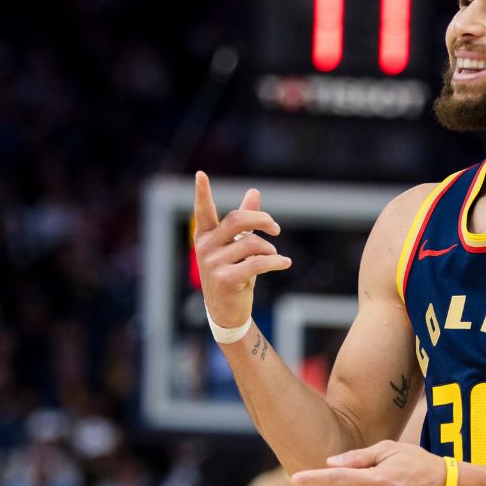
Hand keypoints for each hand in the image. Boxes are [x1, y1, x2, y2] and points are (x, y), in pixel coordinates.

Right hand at [193, 171, 287, 331]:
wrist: (228, 311)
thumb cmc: (233, 272)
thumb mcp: (237, 245)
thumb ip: (245, 219)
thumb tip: (254, 191)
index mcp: (205, 235)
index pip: (203, 211)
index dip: (201, 193)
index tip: (201, 174)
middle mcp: (205, 247)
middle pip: (238, 220)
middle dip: (262, 220)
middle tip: (275, 228)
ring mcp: (212, 264)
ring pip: (252, 243)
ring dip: (270, 248)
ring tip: (274, 255)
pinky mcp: (224, 279)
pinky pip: (257, 262)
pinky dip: (276, 261)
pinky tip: (285, 262)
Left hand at [291, 441, 446, 485]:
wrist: (445, 484)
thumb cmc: (416, 462)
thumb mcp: (389, 450)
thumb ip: (360, 457)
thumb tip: (331, 461)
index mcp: (377, 479)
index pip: (338, 478)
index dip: (315, 479)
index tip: (296, 478)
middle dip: (337, 484)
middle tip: (352, 475)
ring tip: (379, 476)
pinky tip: (374, 483)